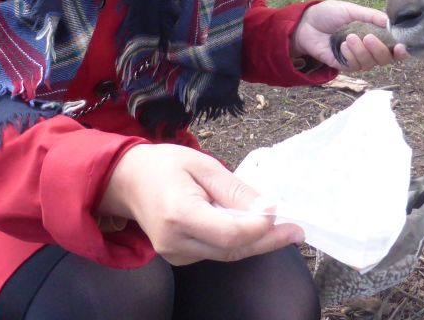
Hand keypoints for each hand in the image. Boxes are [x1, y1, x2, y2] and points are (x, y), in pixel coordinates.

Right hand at [98, 143, 303, 264]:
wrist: (127, 181)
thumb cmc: (164, 165)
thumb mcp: (202, 165)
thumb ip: (234, 190)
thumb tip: (268, 207)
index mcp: (179, 213)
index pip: (229, 232)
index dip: (259, 227)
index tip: (281, 212)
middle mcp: (175, 241)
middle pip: (232, 249)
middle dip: (267, 239)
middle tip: (296, 229)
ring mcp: (175, 254)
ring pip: (227, 254)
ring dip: (256, 242)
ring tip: (283, 228)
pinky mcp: (179, 258)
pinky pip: (216, 252)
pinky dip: (238, 241)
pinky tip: (253, 229)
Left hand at [291, 1, 406, 71]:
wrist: (306, 23)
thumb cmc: (329, 14)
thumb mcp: (351, 10)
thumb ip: (371, 16)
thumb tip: (390, 22)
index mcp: (374, 34)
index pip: (394, 48)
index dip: (401, 51)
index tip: (401, 46)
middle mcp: (368, 49)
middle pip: (385, 59)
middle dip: (379, 50)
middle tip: (368, 37)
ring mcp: (356, 58)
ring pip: (370, 63)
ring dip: (361, 51)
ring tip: (349, 37)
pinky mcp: (343, 65)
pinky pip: (354, 66)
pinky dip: (351, 56)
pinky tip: (343, 45)